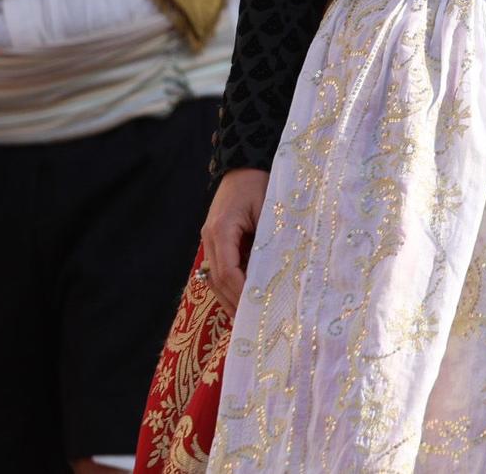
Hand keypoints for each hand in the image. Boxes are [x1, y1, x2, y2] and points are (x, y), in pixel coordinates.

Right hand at [202, 168, 268, 310]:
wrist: (246, 163)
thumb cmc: (261, 183)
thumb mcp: (268, 210)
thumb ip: (269, 240)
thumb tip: (275, 273)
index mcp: (221, 229)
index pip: (227, 270)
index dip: (240, 292)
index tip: (255, 308)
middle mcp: (210, 236)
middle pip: (217, 278)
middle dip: (234, 302)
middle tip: (250, 324)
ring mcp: (210, 238)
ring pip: (215, 277)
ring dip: (229, 298)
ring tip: (245, 318)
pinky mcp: (215, 238)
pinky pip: (219, 267)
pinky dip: (229, 285)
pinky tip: (240, 298)